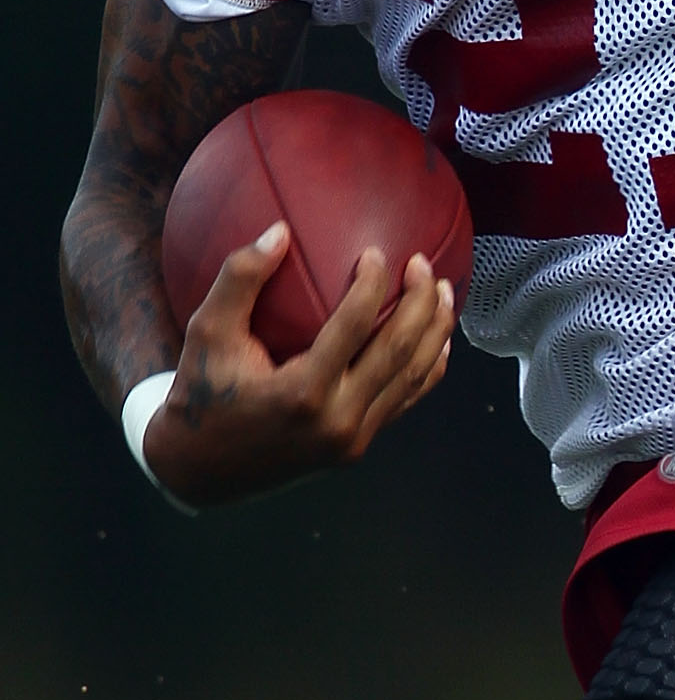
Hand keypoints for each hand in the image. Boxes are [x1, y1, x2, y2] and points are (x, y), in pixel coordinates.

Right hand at [143, 222, 454, 505]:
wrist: (202, 469)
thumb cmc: (202, 391)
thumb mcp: (207, 332)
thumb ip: (240, 279)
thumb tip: (280, 230)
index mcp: (303, 392)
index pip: (356, 326)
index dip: (373, 284)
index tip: (378, 253)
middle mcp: (337, 420)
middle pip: (399, 350)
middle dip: (421, 303)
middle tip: (425, 264)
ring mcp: (353, 439)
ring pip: (412, 378)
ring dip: (436, 332)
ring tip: (446, 293)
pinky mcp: (358, 447)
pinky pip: (404, 401)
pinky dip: (427, 368)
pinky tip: (439, 339)